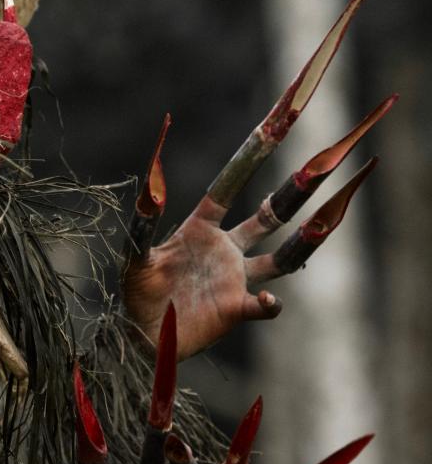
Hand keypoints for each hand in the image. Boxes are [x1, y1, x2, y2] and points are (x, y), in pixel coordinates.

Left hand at [120, 0, 388, 359]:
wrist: (139, 338)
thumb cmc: (135, 297)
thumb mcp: (134, 259)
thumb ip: (142, 224)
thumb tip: (148, 185)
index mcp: (201, 228)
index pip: (231, 185)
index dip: (252, 157)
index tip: (274, 125)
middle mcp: (226, 248)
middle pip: (271, 213)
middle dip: (298, 190)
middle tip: (328, 162)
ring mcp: (236, 278)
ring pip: (283, 255)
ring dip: (305, 240)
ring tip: (327, 223)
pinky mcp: (237, 310)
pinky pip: (264, 305)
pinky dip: (270, 305)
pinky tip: (269, 303)